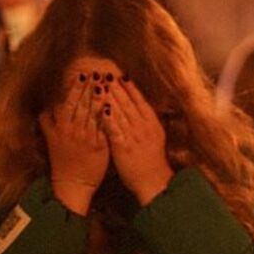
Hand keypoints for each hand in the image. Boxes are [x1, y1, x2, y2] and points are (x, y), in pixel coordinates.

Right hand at [40, 74, 108, 214]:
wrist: (72, 183)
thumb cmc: (63, 160)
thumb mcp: (51, 139)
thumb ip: (48, 121)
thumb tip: (47, 105)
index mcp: (61, 128)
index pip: (69, 103)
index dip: (75, 88)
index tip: (81, 75)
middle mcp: (73, 131)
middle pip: (82, 105)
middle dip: (89, 88)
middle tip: (97, 72)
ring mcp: (87, 139)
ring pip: (93, 115)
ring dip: (99, 98)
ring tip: (106, 83)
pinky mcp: (99, 147)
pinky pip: (104, 128)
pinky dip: (108, 116)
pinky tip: (114, 105)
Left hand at [103, 76, 173, 204]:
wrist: (154, 181)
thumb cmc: (153, 160)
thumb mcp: (156, 136)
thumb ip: (148, 121)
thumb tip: (142, 107)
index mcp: (152, 122)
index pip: (140, 99)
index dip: (129, 86)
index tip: (120, 73)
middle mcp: (143, 126)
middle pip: (128, 102)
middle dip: (115, 86)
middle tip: (104, 72)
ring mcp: (134, 136)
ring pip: (119, 112)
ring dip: (108, 96)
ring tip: (98, 83)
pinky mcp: (123, 147)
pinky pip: (113, 129)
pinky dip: (106, 117)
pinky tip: (98, 107)